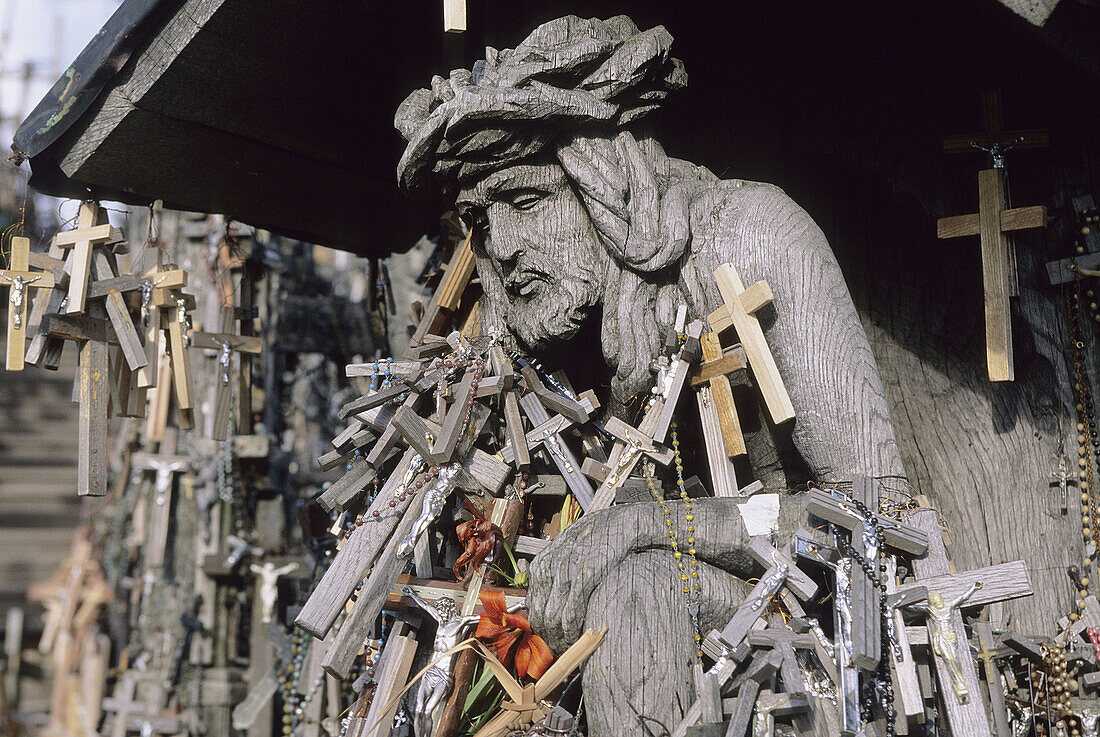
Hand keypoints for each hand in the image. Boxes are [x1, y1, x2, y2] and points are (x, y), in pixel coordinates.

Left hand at [527, 504, 651, 650]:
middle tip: (561, 649)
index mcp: (542, 564)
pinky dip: (572, 630)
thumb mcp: (568, 553)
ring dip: (560, 638)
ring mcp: (565, 573)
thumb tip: (546, 607)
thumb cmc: (596, 540)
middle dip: (549, 637)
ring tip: (570, 647)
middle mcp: (548, 568)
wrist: (622, 524)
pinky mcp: (584, 576)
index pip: (532, 606)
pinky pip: (571, 613)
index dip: (541, 628)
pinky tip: (578, 636)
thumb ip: (555, 576)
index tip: (551, 641)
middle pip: (540, 615)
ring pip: (553, 618)